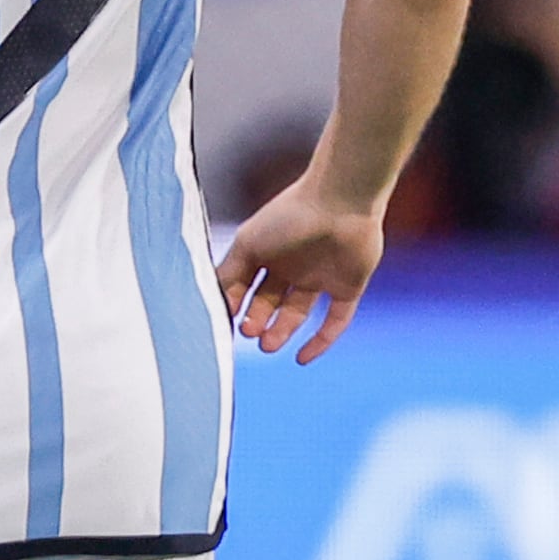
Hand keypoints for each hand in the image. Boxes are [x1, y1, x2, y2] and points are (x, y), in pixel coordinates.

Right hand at [216, 177, 384, 363]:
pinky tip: (302, 359)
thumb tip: (210, 304)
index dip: (234, 307)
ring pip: (296, 313)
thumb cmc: (290, 216)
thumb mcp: (247, 244)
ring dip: (280, 332)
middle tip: (250, 332)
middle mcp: (292, 267)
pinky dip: (321, 341)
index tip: (225, 321)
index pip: (245, 289)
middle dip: (256, 321)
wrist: (342, 200)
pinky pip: (335, 319)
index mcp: (267, 254)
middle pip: (268, 303)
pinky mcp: (348, 286)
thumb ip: (227, 274)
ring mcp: (321, 276)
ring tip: (268, 345)